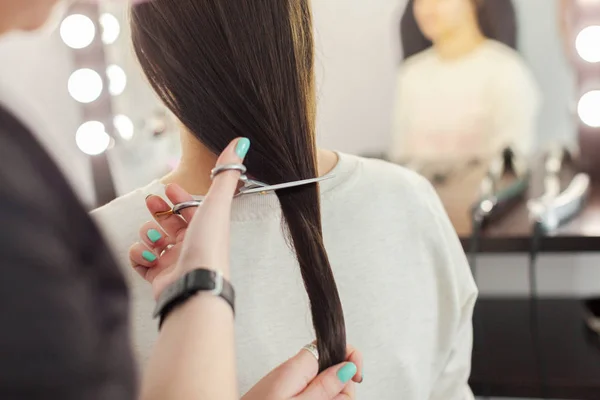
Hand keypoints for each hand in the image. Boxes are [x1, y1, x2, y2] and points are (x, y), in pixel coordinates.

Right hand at [128, 138, 245, 298]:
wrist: (195, 284)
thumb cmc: (208, 244)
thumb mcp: (216, 202)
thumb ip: (225, 173)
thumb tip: (241, 142)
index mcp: (206, 228)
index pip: (189, 209)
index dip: (177, 198)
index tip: (168, 190)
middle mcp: (191, 245)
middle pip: (167, 222)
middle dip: (157, 211)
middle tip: (151, 203)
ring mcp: (174, 262)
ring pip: (152, 240)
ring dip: (148, 235)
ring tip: (154, 239)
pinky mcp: (158, 278)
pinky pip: (140, 261)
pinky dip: (138, 255)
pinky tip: (147, 254)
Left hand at [243, 345, 362, 399]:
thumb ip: (325, 387)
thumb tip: (347, 367)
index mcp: (298, 367)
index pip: (335, 346)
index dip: (351, 358)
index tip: (357, 377)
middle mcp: (295, 371)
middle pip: (335, 371)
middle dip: (341, 390)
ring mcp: (291, 384)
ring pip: (325, 387)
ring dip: (330, 399)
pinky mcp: (287, 394)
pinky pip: (312, 394)